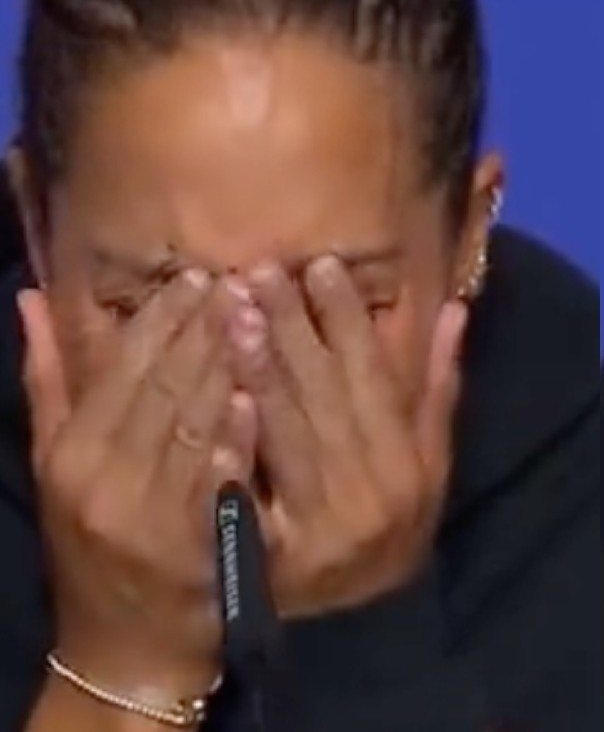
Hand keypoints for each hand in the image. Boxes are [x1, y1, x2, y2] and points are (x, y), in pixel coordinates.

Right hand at [20, 272, 240, 699]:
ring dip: (223, 367)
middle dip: (201, 330)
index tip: (199, 275)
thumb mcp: (56, 462)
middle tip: (240, 279)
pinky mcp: (187, 544)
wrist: (125, 642)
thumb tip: (32, 298)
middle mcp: (101, 477)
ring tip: (258, 315)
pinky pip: (212, 480)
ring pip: (188, 424)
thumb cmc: (92, 539)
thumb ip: (50, 381)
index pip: (119, 368)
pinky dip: (232, 438)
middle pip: (158, 387)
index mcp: (71, 452)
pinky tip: (253, 398)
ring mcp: (145, 513)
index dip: (161, 318)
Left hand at [225, 258, 466, 618]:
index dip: (348, 318)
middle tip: (260, 269)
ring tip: (235, 308)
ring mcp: (323, 520)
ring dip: (260, 364)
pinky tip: (221, 393)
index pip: (374, 375)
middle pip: (327, 393)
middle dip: (293, 325)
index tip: (322, 265)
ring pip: (289, 429)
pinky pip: (254, 486)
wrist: (362, 619)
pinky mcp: (280, 549)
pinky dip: (238, 440)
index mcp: (408, 460)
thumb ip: (437, 385)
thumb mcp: (431, 459)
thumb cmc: (397, 522)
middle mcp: (370, 487)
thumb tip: (453, 308)